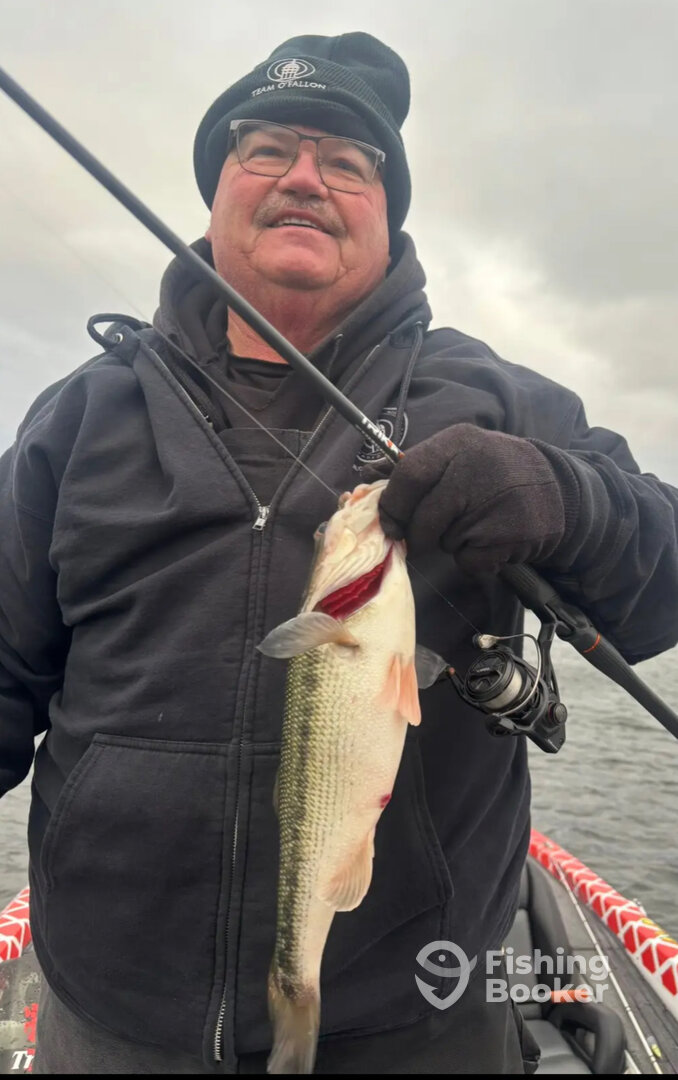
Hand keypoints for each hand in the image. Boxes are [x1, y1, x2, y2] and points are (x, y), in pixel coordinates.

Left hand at [377, 423, 576, 573]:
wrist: (558, 490)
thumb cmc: (494, 472)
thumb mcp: (459, 455)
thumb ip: (416, 468)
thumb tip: (367, 479)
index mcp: (458, 443)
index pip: (409, 474)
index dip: (393, 505)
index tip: (390, 523)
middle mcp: (476, 468)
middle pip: (424, 518)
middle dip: (419, 535)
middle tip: (428, 535)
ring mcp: (495, 502)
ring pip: (446, 542)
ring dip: (454, 543)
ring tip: (478, 524)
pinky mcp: (510, 535)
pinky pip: (470, 560)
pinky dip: (475, 559)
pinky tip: (493, 540)